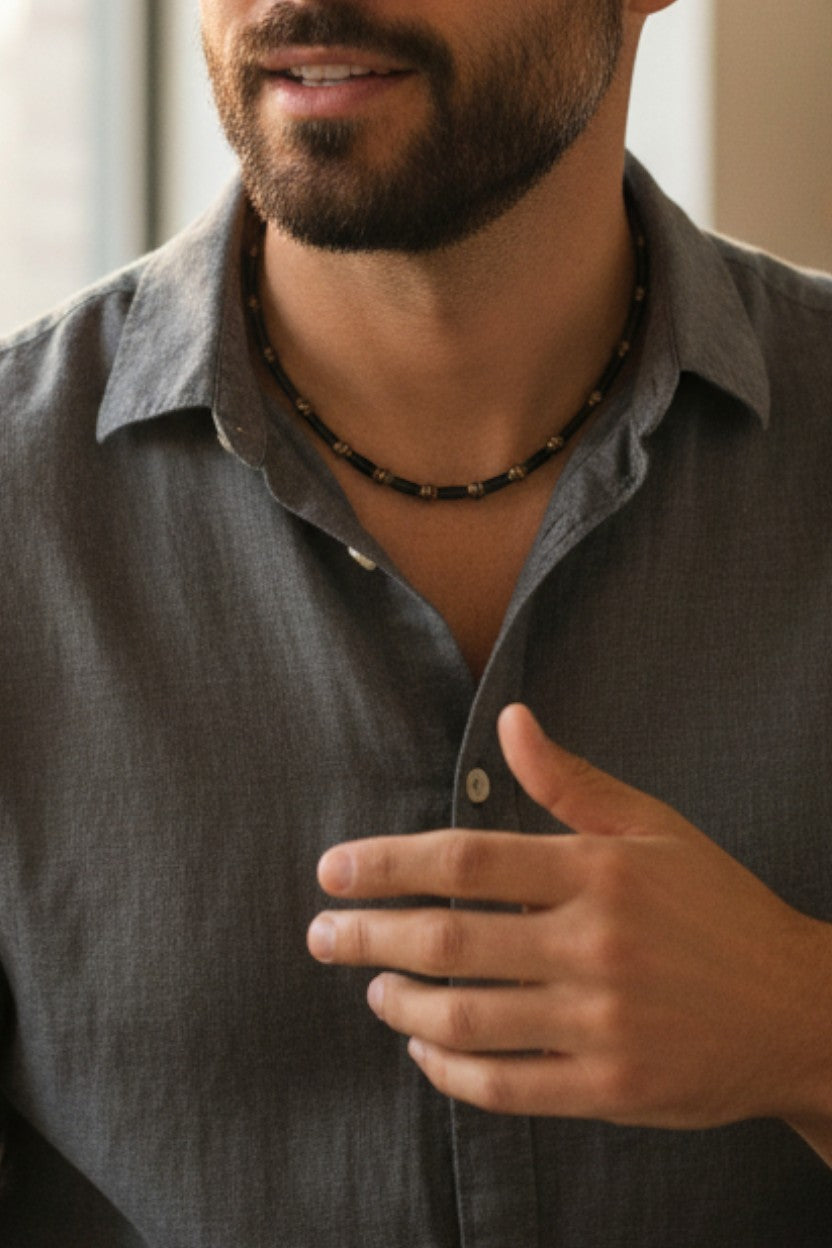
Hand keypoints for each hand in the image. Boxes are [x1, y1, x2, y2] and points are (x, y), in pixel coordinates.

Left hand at [308, 704, 831, 1143]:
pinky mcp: (610, 1087)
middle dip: (367, 934)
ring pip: (467, 1018)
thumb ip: (571, 781)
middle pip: (450, 939)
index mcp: (599, 870)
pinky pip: (505, 1087)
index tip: (333, 870)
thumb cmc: (716, 907)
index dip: (388, 863)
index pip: (468, 860)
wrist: (797, 1009)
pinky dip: (449, 1073)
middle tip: (320, 934)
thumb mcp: (654, 827)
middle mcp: (596, 944)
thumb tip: (511, 720)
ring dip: (400, 1004)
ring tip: (373, 987)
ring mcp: (602, 1023)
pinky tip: (423, 1050)